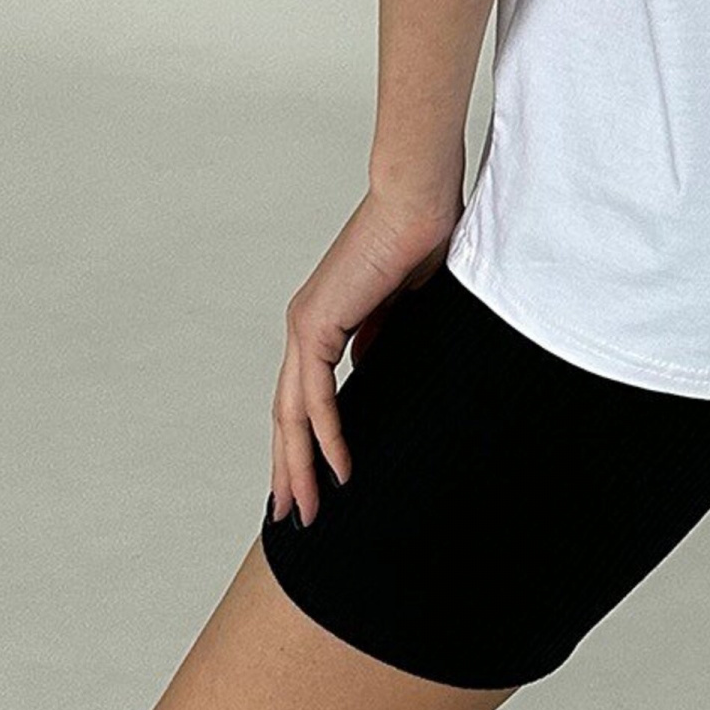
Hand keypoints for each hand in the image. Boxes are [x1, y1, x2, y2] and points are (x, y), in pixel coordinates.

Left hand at [270, 187, 457, 526]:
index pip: (303, 394)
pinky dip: (326, 438)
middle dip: (289, 468)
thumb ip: (380, 335)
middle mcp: (305, 325)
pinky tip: (338, 471)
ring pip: (292, 414)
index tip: (313, 478)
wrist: (418, 195)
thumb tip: (367, 369)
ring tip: (305, 511)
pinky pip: (316, 398)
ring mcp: (306, 325)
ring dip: (299, 466)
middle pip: (287, 413)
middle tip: (292, 514)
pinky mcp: (317, 325)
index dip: (305, 439)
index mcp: (324, 318)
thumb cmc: (422, 232)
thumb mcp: (402, 302)